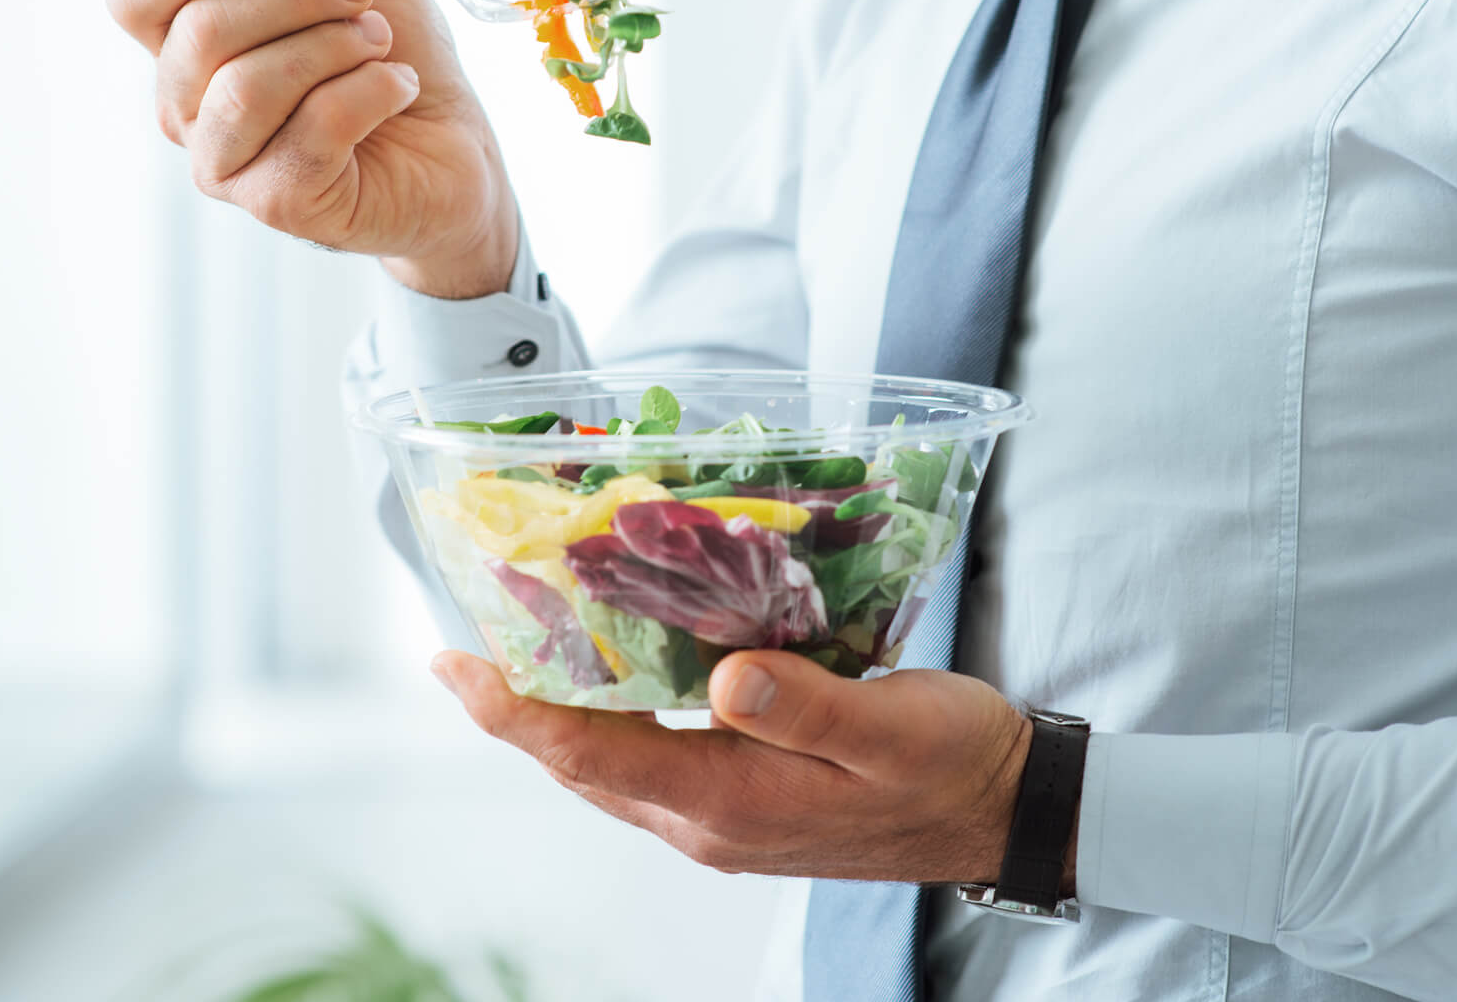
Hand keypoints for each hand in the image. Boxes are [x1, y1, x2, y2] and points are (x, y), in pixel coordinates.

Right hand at [105, 0, 518, 297]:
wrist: (457, 142)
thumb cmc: (390, 49)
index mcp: (183, 42)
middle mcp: (187, 107)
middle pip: (200, 32)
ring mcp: (225, 163)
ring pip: (247, 86)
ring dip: (333, 46)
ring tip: (380, 42)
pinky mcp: (278, 204)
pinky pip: (313, 130)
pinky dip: (371, 91)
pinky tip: (398, 88)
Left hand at [433, 648, 1059, 886]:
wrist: (1001, 810)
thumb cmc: (953, 762)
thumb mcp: (891, 727)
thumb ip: (808, 705)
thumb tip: (727, 679)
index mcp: (731, 801)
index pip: (592, 756)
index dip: (515, 712)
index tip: (455, 664)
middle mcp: (709, 819)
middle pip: (582, 763)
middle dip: (515, 706)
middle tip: (463, 638)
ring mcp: (724, 816)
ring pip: (611, 763)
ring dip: (557, 711)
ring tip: (516, 645)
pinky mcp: (745, 799)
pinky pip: (650, 758)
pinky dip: (612, 714)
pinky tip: (609, 669)